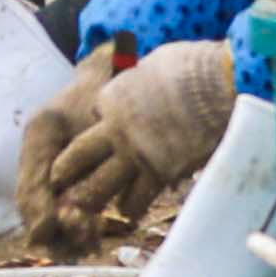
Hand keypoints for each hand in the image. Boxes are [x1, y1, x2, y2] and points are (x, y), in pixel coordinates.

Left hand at [26, 39, 235, 244]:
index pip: (94, 115)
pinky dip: (132, 207)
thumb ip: (144, 77)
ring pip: (100, 185)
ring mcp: (135, 153)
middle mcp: (116, 128)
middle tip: (59, 182)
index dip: (98, 123)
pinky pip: (137, 198)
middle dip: (67, 170)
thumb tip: (148, 73)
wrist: (216, 86)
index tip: (98, 134)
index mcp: (112, 98)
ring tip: (86, 209)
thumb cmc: (192, 67)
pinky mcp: (158, 172)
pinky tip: (129, 213)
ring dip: (92, 198)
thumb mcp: (154, 63)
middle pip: (79, 155)